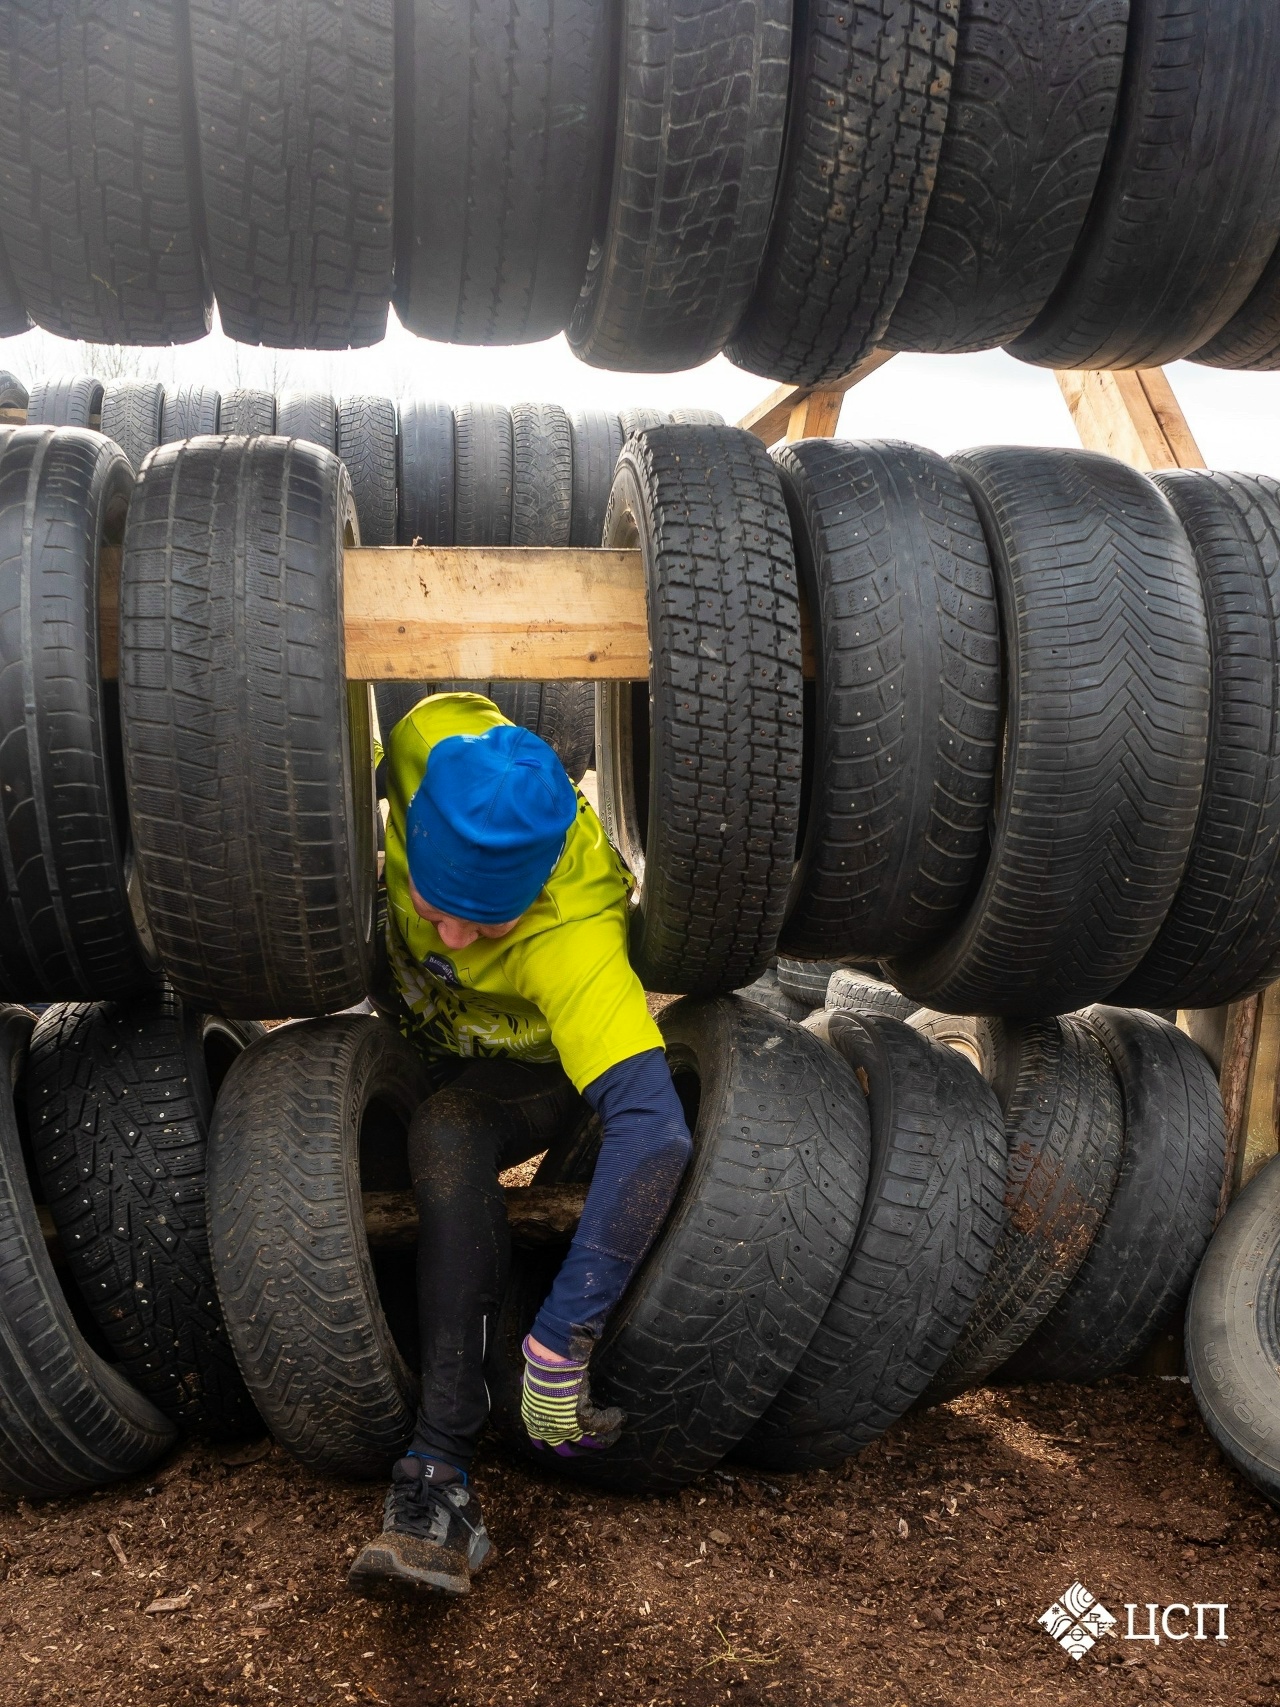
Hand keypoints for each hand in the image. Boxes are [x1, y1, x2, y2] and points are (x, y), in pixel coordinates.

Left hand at [520, 1335, 623, 1455]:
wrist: (551, 1363)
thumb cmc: (541, 1368)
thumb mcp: (532, 1384)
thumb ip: (535, 1391)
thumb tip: (524, 1380)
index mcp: (534, 1422)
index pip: (541, 1443)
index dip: (554, 1442)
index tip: (565, 1440)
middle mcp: (549, 1431)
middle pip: (566, 1450)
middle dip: (579, 1449)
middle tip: (589, 1443)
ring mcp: (567, 1428)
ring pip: (589, 1442)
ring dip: (603, 1439)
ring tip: (613, 1433)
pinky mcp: (583, 1420)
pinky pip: (602, 1427)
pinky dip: (613, 1423)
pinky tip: (619, 1416)